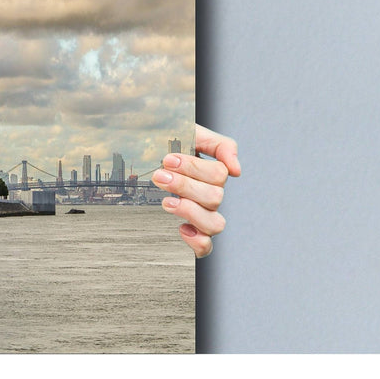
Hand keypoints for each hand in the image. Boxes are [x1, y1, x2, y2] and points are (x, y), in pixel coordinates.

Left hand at [153, 124, 239, 257]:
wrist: (143, 151)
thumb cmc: (167, 142)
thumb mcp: (192, 132)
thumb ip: (220, 145)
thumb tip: (236, 170)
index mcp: (212, 173)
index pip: (219, 174)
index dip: (193, 168)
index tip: (168, 159)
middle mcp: (211, 195)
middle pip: (215, 198)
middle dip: (184, 186)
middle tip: (160, 176)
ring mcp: (202, 214)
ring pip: (215, 224)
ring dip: (190, 211)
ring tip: (167, 202)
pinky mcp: (191, 231)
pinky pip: (205, 246)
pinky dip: (197, 242)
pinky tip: (182, 228)